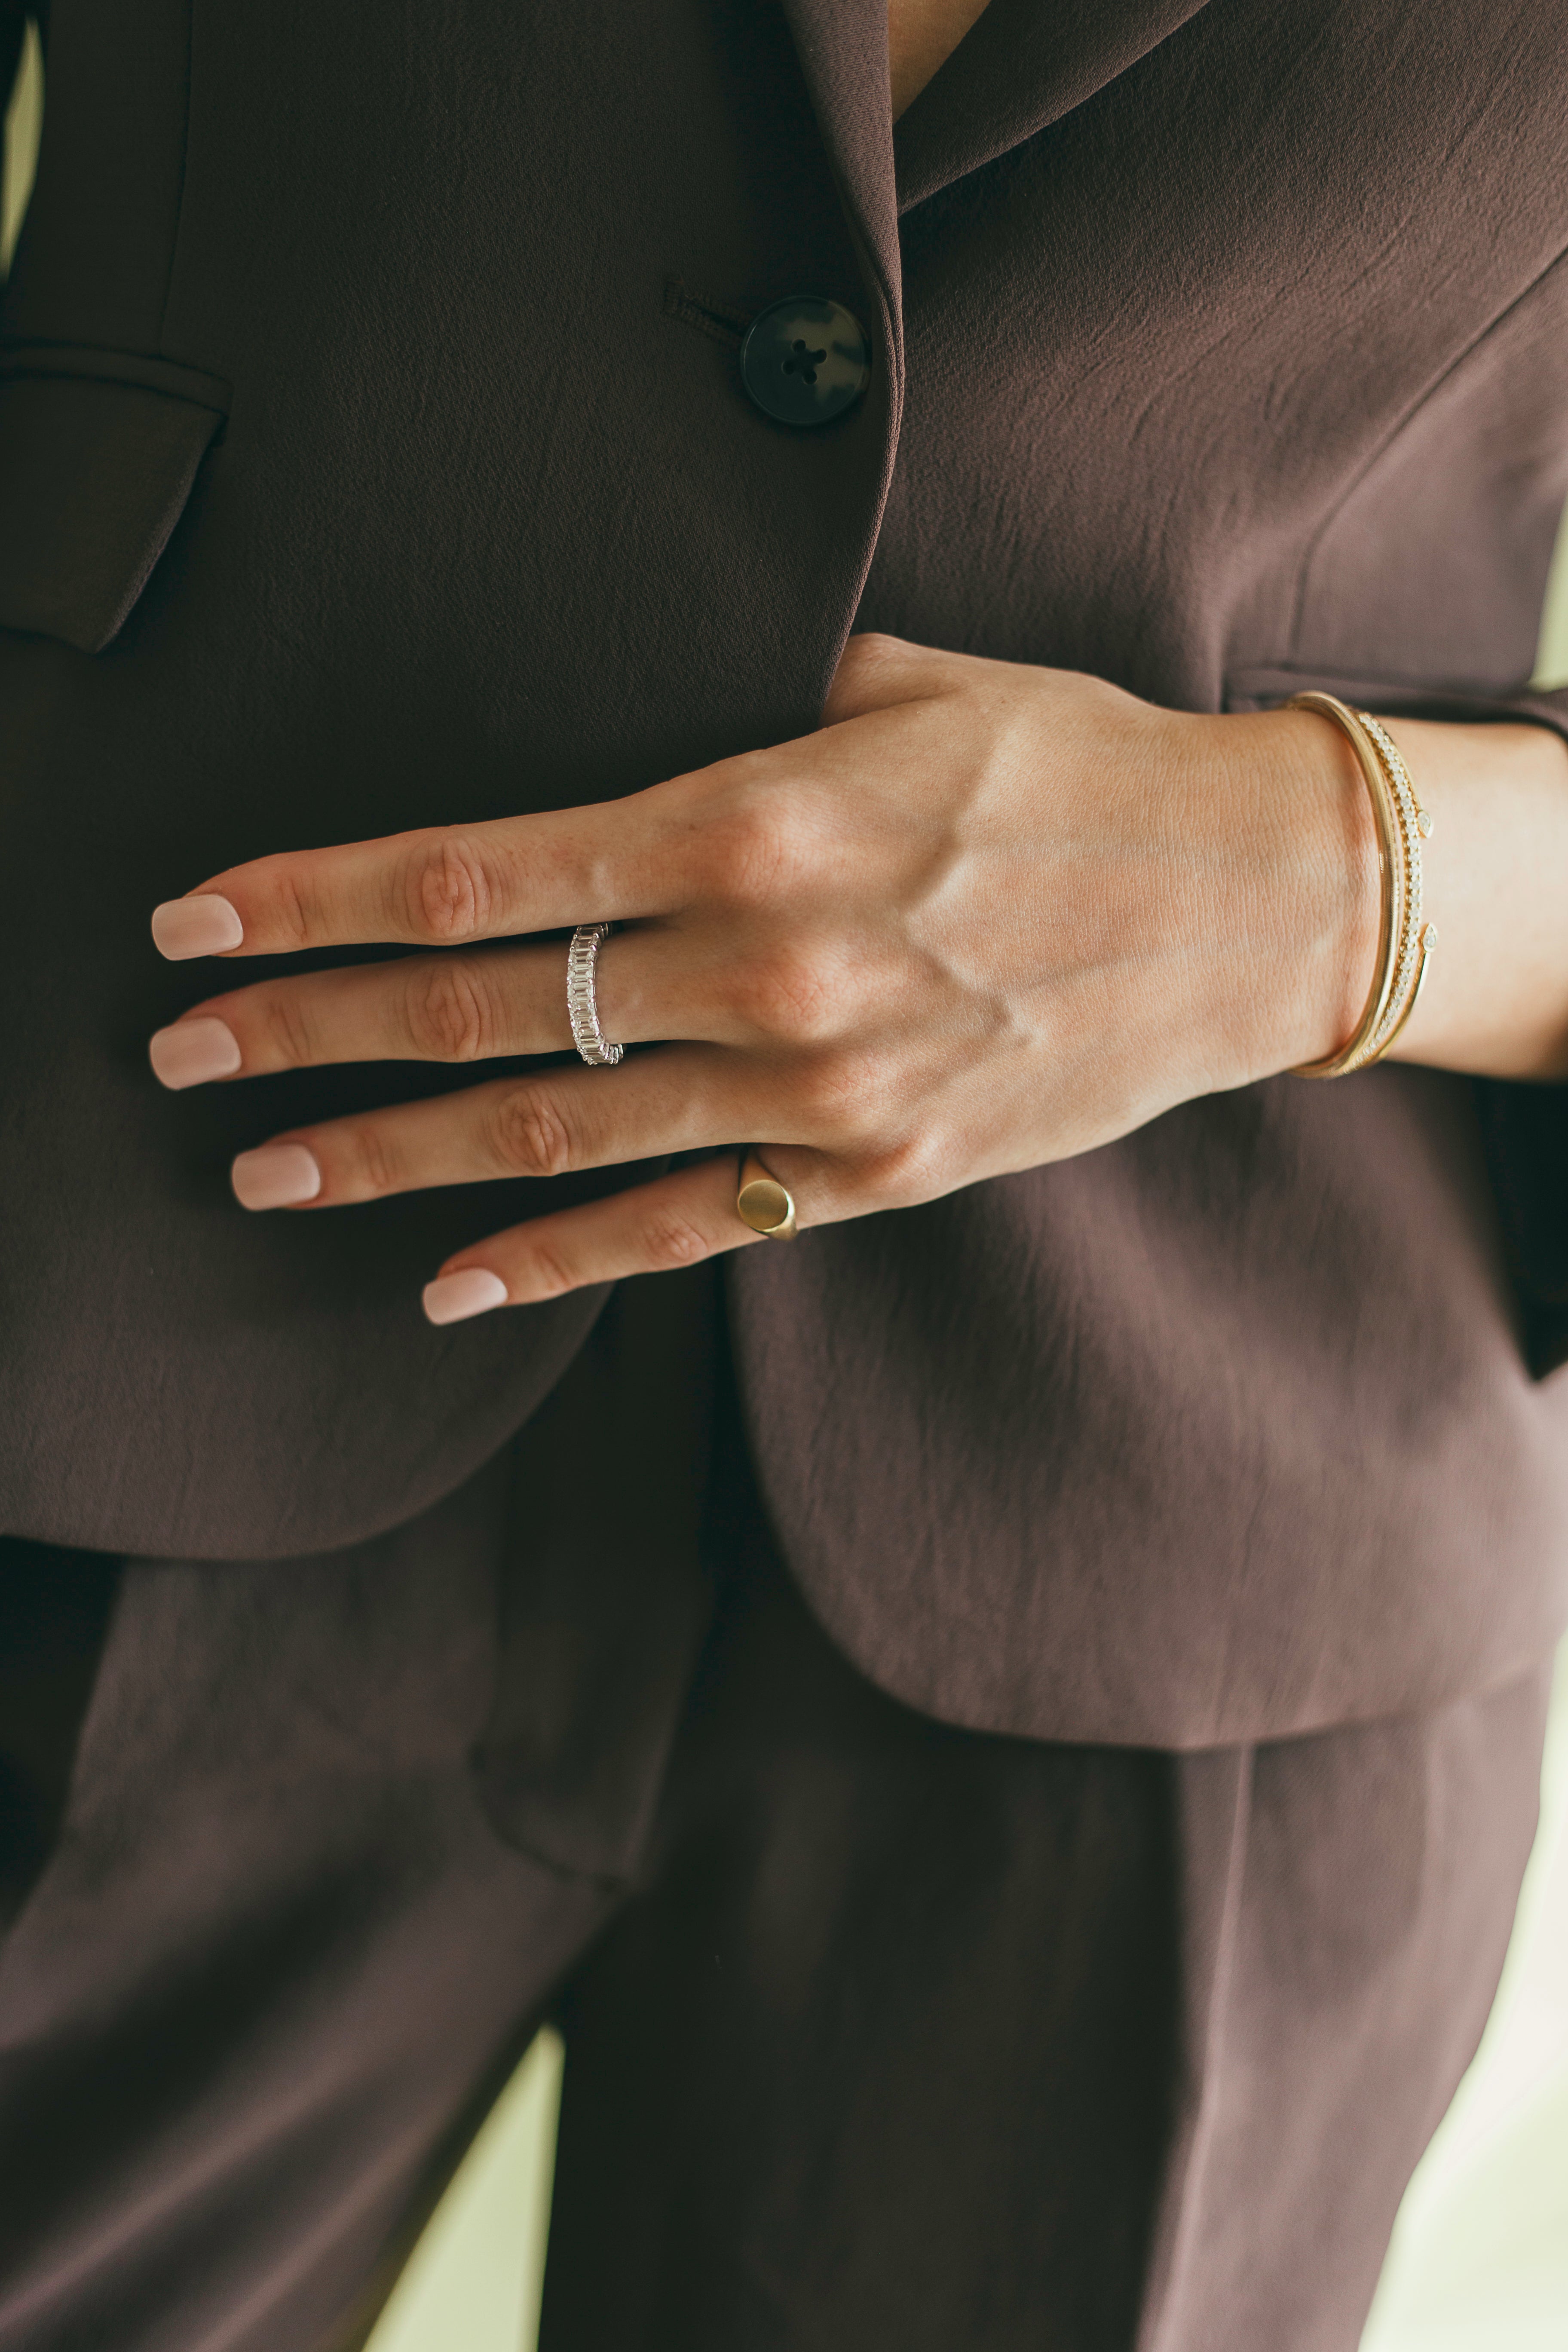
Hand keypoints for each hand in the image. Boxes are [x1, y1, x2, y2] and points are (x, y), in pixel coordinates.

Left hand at [147, 634, 1376, 1322]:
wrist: (1247, 904)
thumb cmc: (1075, 769)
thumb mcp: (907, 689)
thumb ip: (749, 707)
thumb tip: (633, 712)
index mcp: (755, 823)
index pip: (478, 872)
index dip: (318, 898)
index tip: (201, 917)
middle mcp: (766, 969)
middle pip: (482, 1012)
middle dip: (309, 1027)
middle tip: (177, 1048)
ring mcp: (819, 1091)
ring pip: (554, 1133)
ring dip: (392, 1153)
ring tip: (261, 1164)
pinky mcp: (872, 1175)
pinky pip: (682, 1229)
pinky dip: (555, 1259)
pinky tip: (445, 1284)